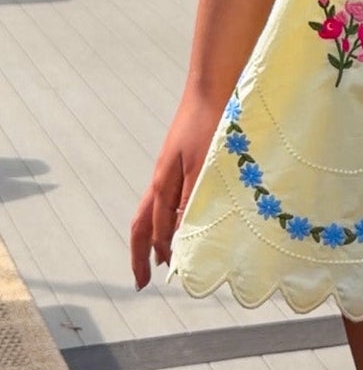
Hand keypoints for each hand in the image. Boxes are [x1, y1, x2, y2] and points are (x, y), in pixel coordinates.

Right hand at [130, 92, 223, 288]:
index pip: (151, 229)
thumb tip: (182, 234)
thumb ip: (193, 199)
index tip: (149, 281)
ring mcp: (171, 171)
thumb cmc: (212, 125)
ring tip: (165, 259)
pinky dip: (171, 218)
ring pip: (155, 211)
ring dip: (157, 237)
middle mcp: (163, 180)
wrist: (214, 88)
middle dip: (141, 253)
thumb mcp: (204, 166)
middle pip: (143, 224)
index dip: (149, 256)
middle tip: (142, 280)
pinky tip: (186, 224)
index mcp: (164, 184)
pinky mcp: (183, 163)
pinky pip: (170, 198)